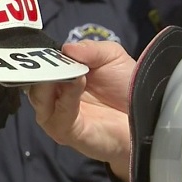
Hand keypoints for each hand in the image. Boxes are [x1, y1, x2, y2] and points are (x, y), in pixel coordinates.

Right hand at [28, 40, 134, 181]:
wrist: (148, 117)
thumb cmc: (127, 88)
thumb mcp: (111, 57)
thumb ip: (90, 49)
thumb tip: (65, 48)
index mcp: (60, 79)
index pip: (38, 68)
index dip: (38, 57)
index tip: (43, 47)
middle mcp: (54, 99)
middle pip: (33, 84)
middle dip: (39, 69)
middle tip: (50, 59)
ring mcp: (59, 118)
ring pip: (40, 100)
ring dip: (52, 82)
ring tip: (72, 71)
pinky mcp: (69, 134)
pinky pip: (59, 116)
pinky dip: (67, 98)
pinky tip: (79, 82)